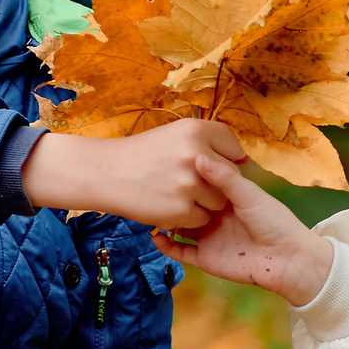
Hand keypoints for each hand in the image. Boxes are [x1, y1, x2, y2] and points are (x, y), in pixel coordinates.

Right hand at [19, 121, 245, 227]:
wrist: (106, 173)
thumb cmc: (143, 154)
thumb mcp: (175, 134)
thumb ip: (207, 142)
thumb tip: (242, 159)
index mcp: (196, 130)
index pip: (234, 149)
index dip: (225, 160)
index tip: (209, 166)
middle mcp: (196, 154)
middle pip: (231, 178)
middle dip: (215, 184)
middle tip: (186, 180)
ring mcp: (189, 184)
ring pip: (218, 202)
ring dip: (204, 203)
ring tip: (176, 192)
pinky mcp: (181, 209)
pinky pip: (202, 219)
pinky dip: (189, 217)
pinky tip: (169, 205)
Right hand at [153, 155, 334, 305]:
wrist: (286, 259)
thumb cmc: (273, 221)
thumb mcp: (248, 194)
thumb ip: (224, 178)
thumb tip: (199, 157)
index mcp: (227, 197)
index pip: (201, 183)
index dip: (185, 173)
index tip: (166, 161)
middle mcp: (215, 215)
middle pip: (187, 203)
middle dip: (171, 196)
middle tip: (151, 182)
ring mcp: (209, 236)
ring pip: (180, 227)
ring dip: (165, 220)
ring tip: (146, 208)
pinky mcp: (205, 257)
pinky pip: (181, 251)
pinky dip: (167, 246)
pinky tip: (155, 235)